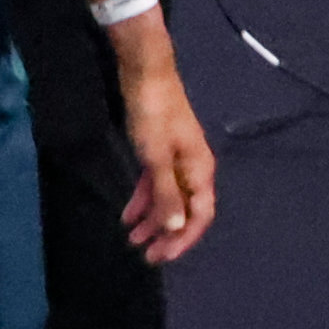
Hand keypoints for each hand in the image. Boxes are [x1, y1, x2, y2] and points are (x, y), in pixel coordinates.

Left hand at [115, 37, 218, 262]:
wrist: (144, 73)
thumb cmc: (152, 114)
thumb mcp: (156, 157)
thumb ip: (166, 193)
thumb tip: (178, 229)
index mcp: (200, 171)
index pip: (200, 216)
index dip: (184, 239)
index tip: (163, 256)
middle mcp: (193, 168)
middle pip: (184, 210)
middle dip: (166, 234)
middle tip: (145, 255)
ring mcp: (176, 159)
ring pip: (167, 198)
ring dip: (152, 220)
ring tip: (132, 240)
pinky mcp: (160, 150)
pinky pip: (155, 183)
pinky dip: (143, 199)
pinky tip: (128, 214)